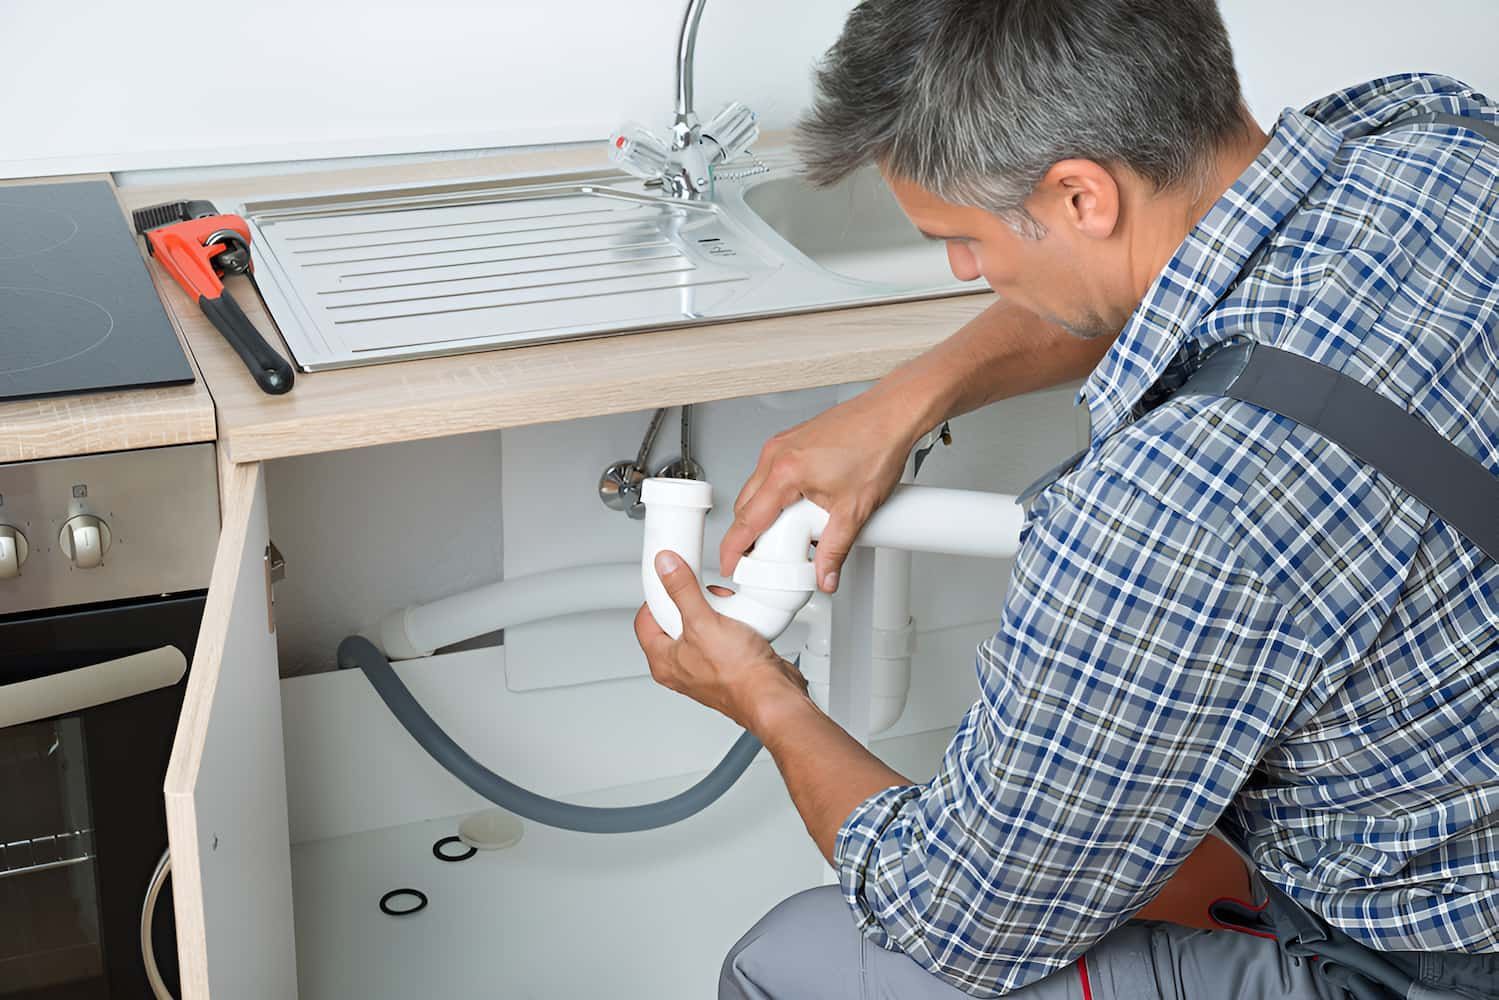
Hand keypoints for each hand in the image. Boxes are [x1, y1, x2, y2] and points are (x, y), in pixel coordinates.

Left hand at [634, 550, 808, 733]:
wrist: (772, 694)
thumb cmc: (738, 675)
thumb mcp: (703, 622)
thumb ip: (682, 590)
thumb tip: (665, 567)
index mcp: (663, 661)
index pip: (645, 620)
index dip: (656, 597)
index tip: (671, 581)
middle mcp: (682, 667)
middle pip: (676, 620)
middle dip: (693, 601)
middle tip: (704, 596)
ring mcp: (706, 666)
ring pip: (703, 625)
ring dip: (716, 611)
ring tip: (726, 610)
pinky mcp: (729, 663)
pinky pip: (724, 634)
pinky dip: (732, 623)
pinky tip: (741, 622)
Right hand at [720, 385, 924, 592]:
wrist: (892, 415)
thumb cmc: (876, 446)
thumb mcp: (855, 510)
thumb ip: (836, 550)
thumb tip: (825, 576)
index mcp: (785, 472)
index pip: (747, 520)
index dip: (734, 548)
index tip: (730, 565)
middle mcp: (776, 454)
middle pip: (745, 505)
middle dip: (747, 535)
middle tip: (761, 559)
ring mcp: (782, 445)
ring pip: (756, 489)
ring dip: (762, 514)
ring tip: (785, 535)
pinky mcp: (791, 441)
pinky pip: (770, 474)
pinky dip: (774, 495)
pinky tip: (796, 507)